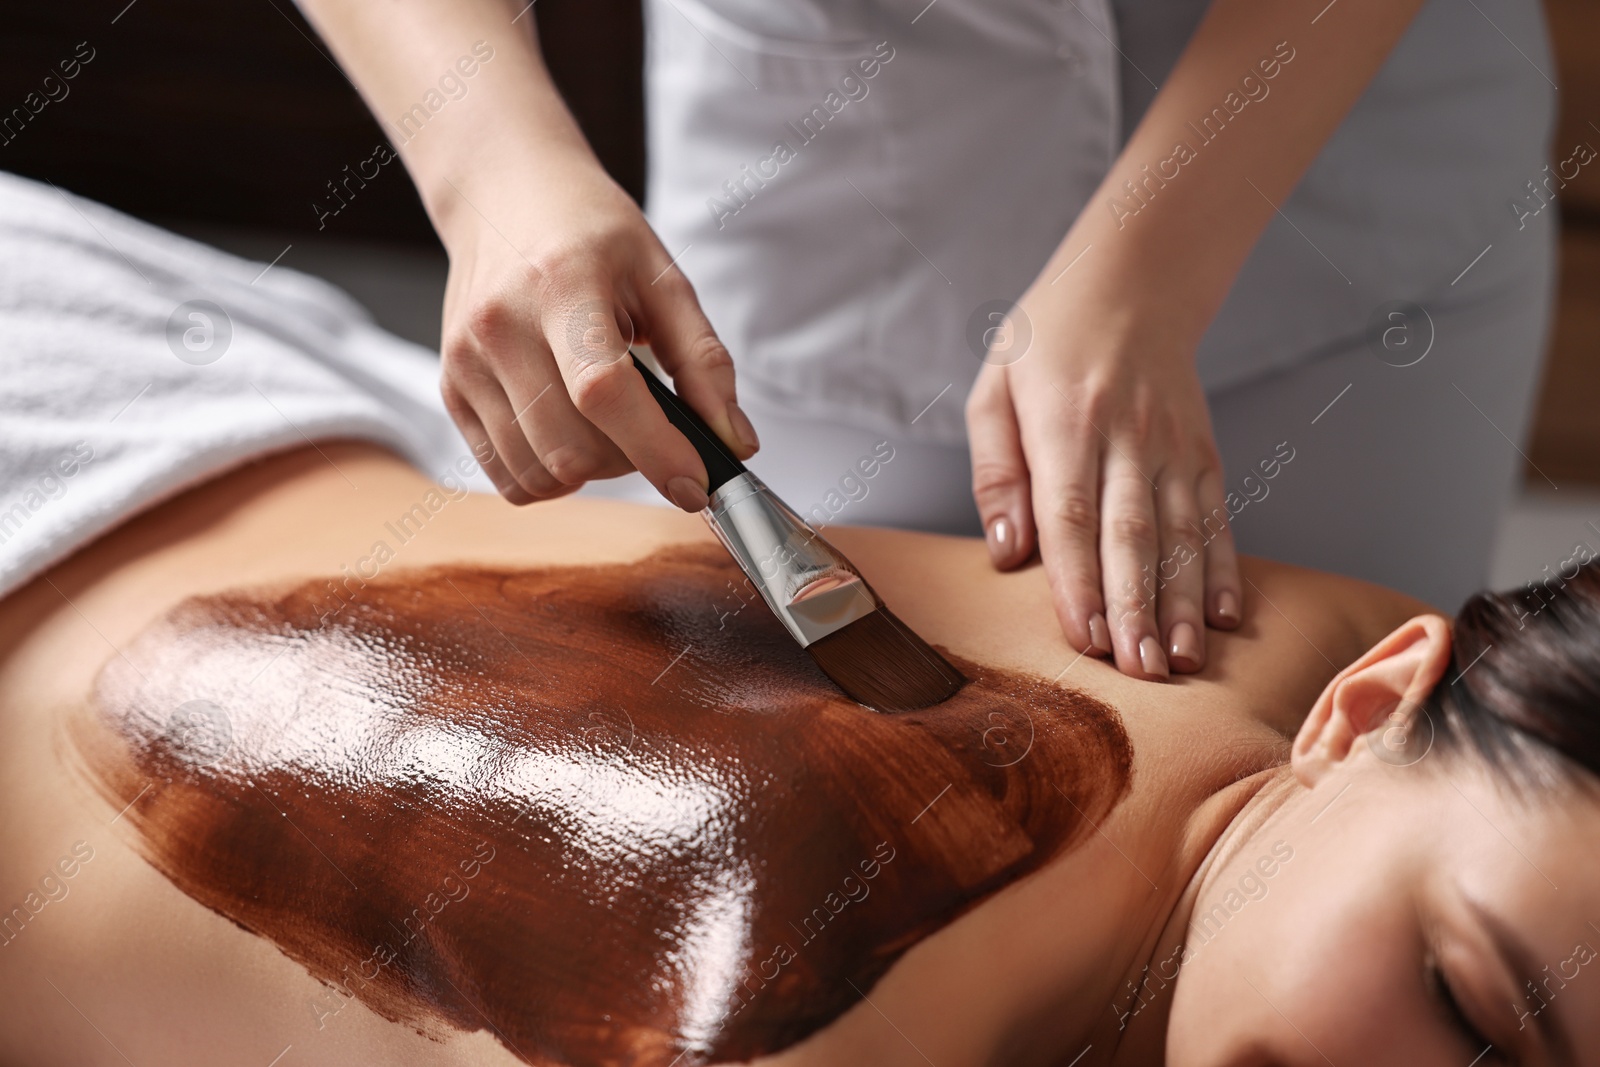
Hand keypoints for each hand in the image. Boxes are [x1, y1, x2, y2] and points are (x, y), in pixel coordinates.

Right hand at [436, 161, 758, 508]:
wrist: (504, 196)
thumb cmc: (590, 233)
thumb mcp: (663, 277)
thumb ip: (703, 361)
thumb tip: (735, 441)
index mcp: (561, 284)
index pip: (603, 392)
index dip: (656, 450)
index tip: (696, 483)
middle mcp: (499, 326)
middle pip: (570, 449)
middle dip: (630, 462)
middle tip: (651, 428)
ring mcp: (466, 363)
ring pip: (539, 475)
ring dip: (591, 473)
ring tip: (608, 423)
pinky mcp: (451, 391)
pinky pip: (508, 477)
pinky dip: (551, 476)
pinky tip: (570, 432)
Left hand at [965, 281, 1241, 679]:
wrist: (1133, 281)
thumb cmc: (1047, 342)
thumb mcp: (996, 388)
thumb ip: (997, 472)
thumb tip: (1007, 553)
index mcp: (1064, 421)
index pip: (1071, 513)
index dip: (1078, 579)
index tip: (1083, 637)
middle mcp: (1125, 435)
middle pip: (1132, 533)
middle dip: (1136, 608)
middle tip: (1139, 673)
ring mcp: (1171, 445)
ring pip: (1181, 533)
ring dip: (1182, 602)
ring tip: (1182, 661)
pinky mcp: (1202, 452)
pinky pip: (1216, 516)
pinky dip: (1224, 568)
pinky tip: (1224, 616)